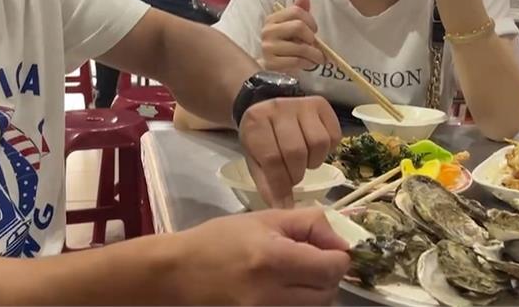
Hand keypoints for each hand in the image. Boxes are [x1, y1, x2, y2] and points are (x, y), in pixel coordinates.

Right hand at [171, 208, 350, 304]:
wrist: (177, 273)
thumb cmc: (218, 240)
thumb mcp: (263, 219)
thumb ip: (308, 225)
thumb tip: (341, 243)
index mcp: (274, 259)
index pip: (332, 268)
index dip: (337, 256)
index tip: (326, 248)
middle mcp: (272, 294)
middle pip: (328, 293)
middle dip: (327, 275)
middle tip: (310, 261)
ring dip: (315, 292)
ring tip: (294, 276)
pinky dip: (298, 303)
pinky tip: (283, 290)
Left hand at [240, 95, 341, 207]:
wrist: (265, 108)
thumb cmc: (260, 138)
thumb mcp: (254, 159)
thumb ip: (267, 183)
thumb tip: (282, 207)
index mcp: (256, 121)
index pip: (272, 158)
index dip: (280, 185)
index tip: (285, 203)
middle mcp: (279, 107)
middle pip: (296, 151)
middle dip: (296, 174)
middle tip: (294, 179)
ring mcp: (302, 103)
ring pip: (318, 142)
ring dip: (313, 162)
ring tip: (303, 164)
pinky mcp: (321, 104)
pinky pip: (333, 135)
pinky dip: (327, 151)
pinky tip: (314, 151)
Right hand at [261, 0, 325, 73]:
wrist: (270, 65)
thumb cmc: (283, 44)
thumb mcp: (290, 26)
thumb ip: (298, 12)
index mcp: (272, 19)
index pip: (296, 11)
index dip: (310, 20)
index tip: (314, 30)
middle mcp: (268, 31)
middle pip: (298, 27)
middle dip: (311, 37)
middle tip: (315, 44)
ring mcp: (268, 48)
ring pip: (300, 47)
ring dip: (314, 54)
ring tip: (318, 57)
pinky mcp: (271, 63)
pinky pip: (296, 61)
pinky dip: (308, 63)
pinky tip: (310, 63)